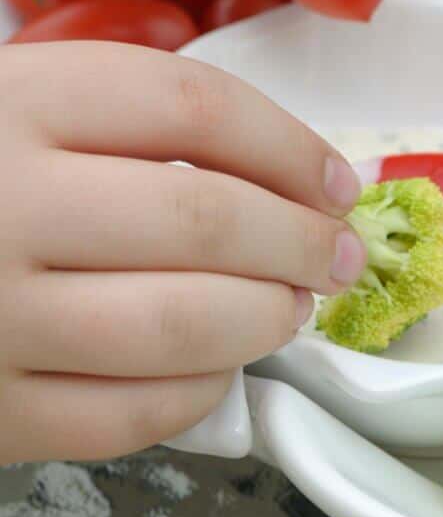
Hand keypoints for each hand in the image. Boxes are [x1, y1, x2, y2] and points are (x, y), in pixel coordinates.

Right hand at [0, 41, 366, 463]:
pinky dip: (201, 390)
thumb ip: (144, 126)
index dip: (292, 148)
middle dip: (302, 243)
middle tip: (337, 257)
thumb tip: (303, 182)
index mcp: (17, 104)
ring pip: (179, 324)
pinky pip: (130, 412)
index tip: (338, 184)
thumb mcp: (31, 109)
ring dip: (266, 319)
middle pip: (205, 221)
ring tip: (291, 307)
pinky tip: (218, 366)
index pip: (196, 108)